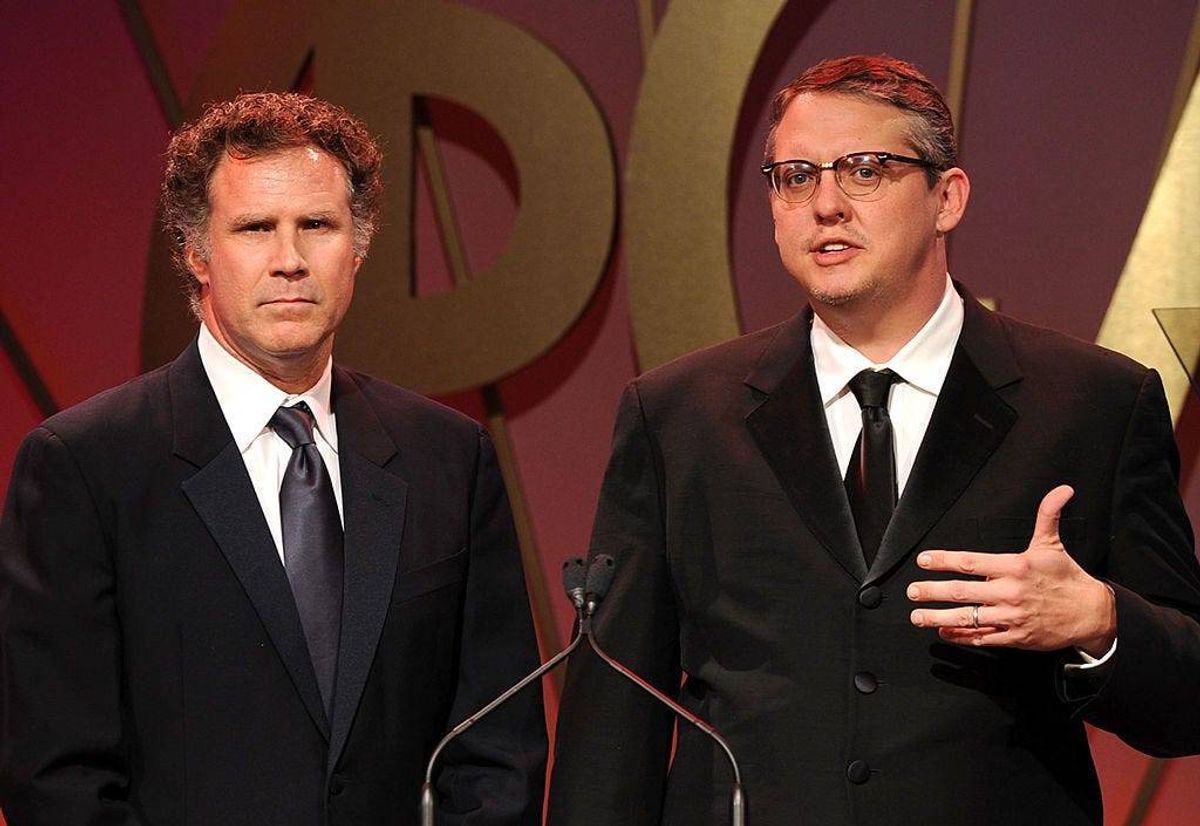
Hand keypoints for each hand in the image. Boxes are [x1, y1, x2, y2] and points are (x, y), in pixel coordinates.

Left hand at [907, 485, 1116, 654]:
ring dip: (939, 617)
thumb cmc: (1067, 577)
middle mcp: (1010, 592)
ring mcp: (1012, 617)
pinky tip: (945, 631)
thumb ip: (1048, 515)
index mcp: (1015, 567)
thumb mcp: (1053, 545)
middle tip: (912, 591)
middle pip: (963, 592)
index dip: (944, 561)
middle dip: (933, 592)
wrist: (1092, 614)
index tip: (924, 560)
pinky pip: (984, 637)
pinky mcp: (1017, 637)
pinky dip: (962, 635)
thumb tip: (1062, 489)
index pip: (971, 562)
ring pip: (969, 618)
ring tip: (918, 616)